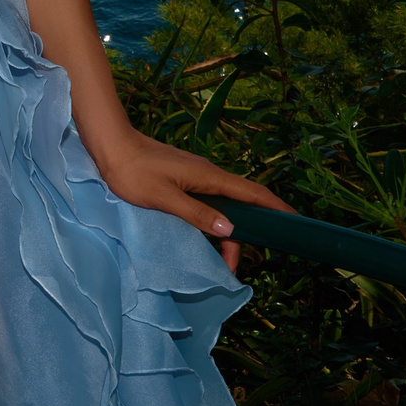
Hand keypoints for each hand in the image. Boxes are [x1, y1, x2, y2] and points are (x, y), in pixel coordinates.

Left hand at [84, 125, 290, 272]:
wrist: (109, 145)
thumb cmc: (133, 171)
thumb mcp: (164, 198)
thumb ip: (197, 214)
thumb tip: (231, 231)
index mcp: (209, 177)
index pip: (252, 193)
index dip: (276, 208)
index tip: (296, 223)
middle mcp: (208, 175)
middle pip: (242, 203)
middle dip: (253, 230)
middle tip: (251, 261)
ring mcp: (196, 176)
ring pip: (224, 205)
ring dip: (230, 231)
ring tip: (227, 261)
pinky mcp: (183, 179)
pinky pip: (209, 202)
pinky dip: (215, 221)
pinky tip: (209, 236)